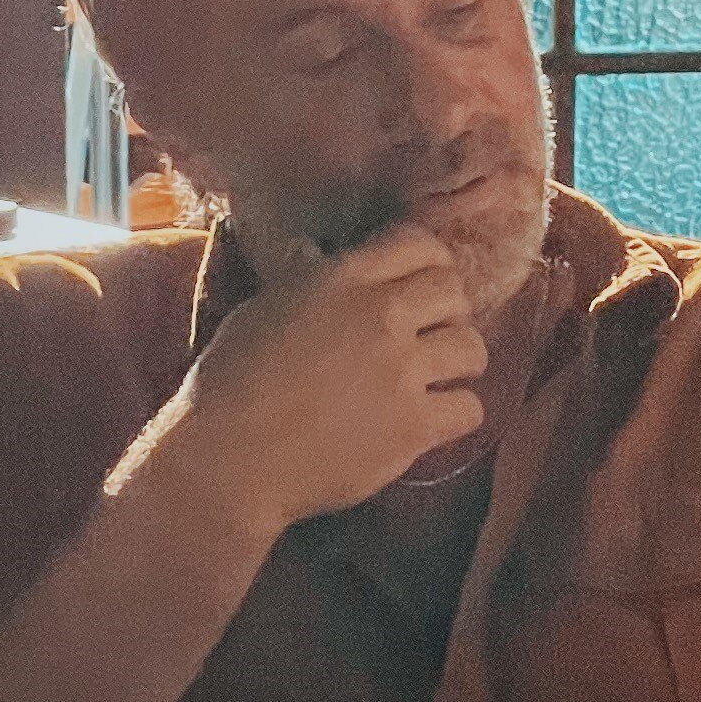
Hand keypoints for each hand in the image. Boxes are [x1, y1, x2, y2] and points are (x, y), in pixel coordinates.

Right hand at [164, 221, 483, 533]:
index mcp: (340, 278)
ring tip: (438, 377)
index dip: (427, 262)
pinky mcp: (413, 426)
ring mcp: (401, 370)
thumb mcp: (261, 306)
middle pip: (453, 291)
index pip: (418, 244)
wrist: (228, 458)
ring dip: (458, 361)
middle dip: (447, 311)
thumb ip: (300, 277)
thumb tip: (312, 251)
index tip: (418, 285)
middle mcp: (379, 315)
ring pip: (471, 347)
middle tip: (428, 335)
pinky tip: (433, 420)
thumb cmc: (229, 383)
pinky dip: (456, 413)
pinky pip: (469, 408)